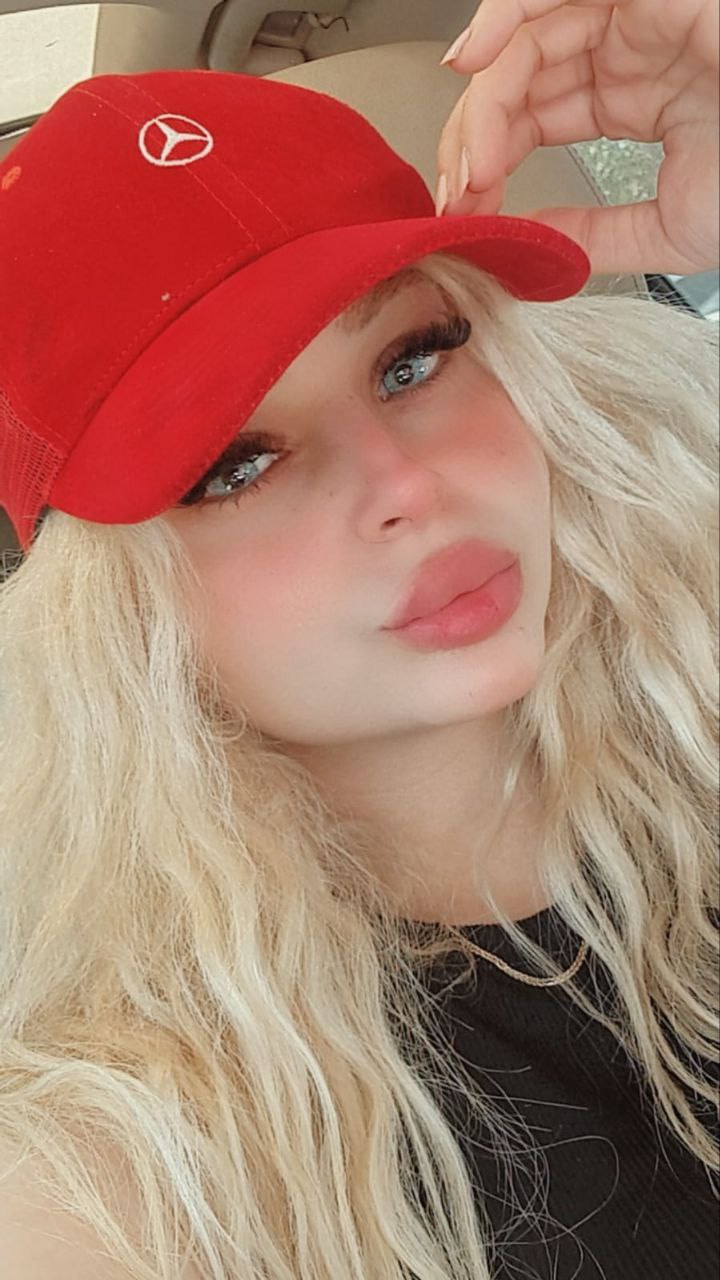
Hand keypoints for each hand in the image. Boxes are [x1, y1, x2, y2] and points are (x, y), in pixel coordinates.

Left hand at [436, 0, 718, 274]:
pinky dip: (503, 22)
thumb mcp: (673, 228)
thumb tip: (531, 248)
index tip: (466, 213)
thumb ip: (597, 235)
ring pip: (523, 38)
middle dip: (471, 140)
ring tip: (469, 162)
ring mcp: (633, 11)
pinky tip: (474, 68)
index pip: (534, 120)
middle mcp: (628, 48)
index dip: (489, 164)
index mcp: (634, 98)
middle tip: (458, 195)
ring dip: (480, 102)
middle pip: (515, 80)